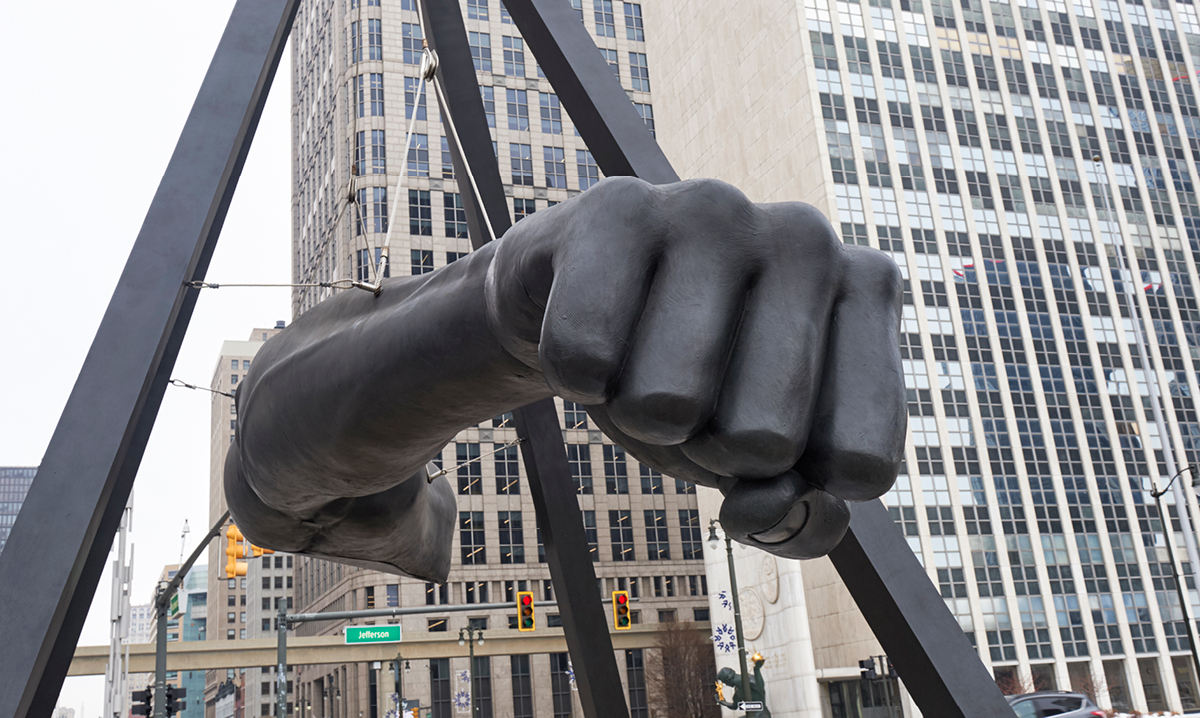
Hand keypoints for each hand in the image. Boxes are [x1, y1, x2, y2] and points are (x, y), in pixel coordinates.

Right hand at [486, 177, 905, 557]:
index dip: (794, 485)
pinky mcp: (618, 206)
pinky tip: (591, 333)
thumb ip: (795, 516)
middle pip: (763, 442)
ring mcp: (715, 209)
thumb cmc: (689, 376)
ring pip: (668, 402)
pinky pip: (584, 356)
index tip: (768, 433)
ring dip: (635, 414)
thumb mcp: (755, 459)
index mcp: (868, 292)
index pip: (859, 466)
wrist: (581, 294)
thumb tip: (768, 508)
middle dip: (706, 446)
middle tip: (691, 388)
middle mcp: (809, 236)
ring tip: (638, 356)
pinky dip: (575, 379)